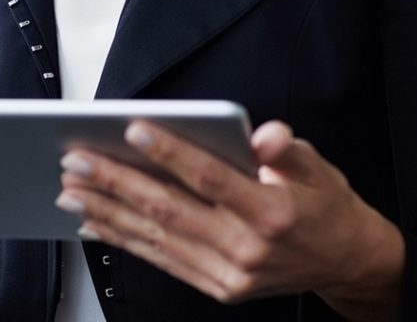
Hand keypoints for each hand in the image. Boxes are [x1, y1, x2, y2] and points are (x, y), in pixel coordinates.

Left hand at [55, 120, 403, 320]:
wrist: (346, 263)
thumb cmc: (325, 203)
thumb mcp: (317, 165)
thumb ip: (286, 148)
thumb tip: (264, 134)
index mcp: (271, 212)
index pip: (210, 178)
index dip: (171, 153)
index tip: (133, 128)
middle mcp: (246, 249)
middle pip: (170, 210)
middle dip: (117, 183)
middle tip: (76, 160)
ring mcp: (229, 275)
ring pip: (157, 238)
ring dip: (108, 213)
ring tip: (70, 190)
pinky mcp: (218, 288)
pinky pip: (163, 261)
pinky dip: (125, 241)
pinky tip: (95, 224)